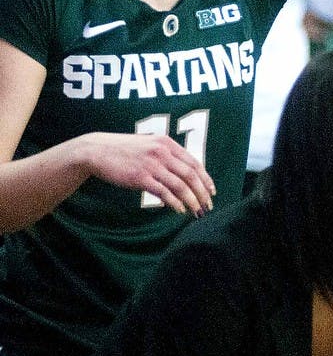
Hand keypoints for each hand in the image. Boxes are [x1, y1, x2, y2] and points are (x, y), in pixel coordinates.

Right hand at [80, 132, 214, 214]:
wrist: (98, 150)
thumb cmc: (125, 151)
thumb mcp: (150, 145)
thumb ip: (167, 156)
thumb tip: (184, 173)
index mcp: (168, 144)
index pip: (194, 163)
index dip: (206, 178)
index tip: (212, 191)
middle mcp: (163, 152)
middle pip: (190, 175)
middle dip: (202, 192)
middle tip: (208, 206)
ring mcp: (152, 165)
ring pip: (179, 185)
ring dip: (191, 200)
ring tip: (197, 212)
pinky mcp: (140, 177)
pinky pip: (163, 192)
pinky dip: (174, 202)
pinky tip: (180, 210)